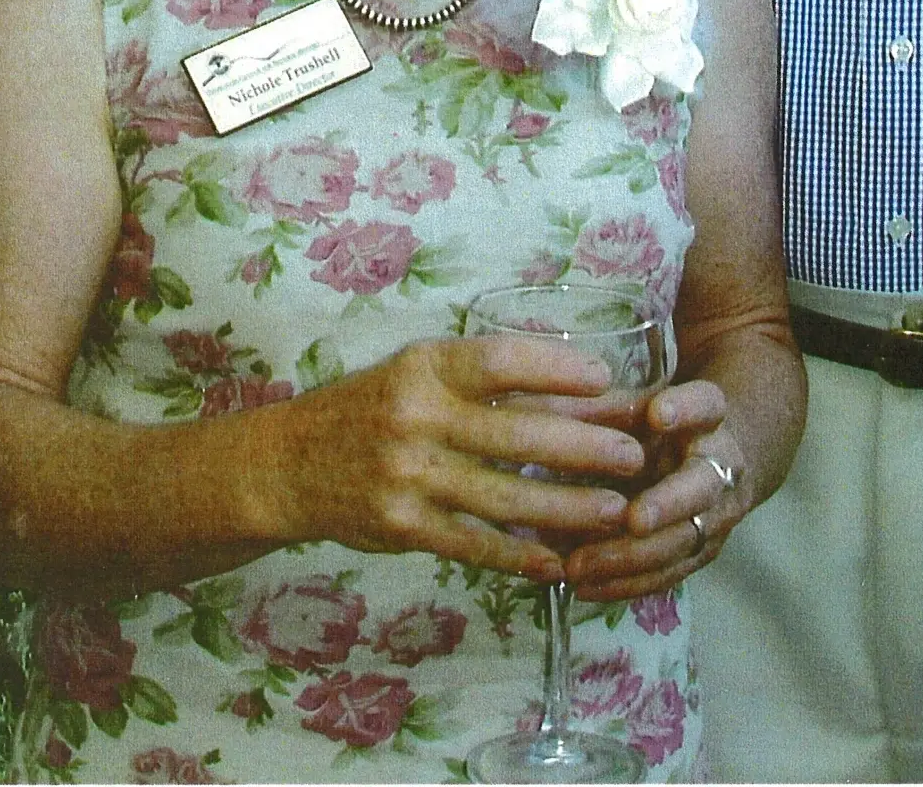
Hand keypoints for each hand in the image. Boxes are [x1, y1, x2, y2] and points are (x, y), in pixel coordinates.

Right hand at [255, 332, 661, 582]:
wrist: (288, 463)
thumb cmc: (369, 408)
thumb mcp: (416, 375)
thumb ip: (482, 384)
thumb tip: (573, 390)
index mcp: (422, 366)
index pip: (499, 360)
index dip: (555, 368)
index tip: (605, 380)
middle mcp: (414, 416)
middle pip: (515, 433)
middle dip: (583, 446)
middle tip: (634, 454)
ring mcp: (407, 475)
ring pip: (504, 496)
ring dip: (567, 507)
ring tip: (616, 510)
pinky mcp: (401, 526)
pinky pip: (472, 544)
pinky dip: (519, 555)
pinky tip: (557, 562)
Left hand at [561, 378, 745, 598]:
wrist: (715, 457)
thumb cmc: (663, 422)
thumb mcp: (637, 403)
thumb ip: (598, 407)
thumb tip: (537, 408)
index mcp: (709, 416)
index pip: (705, 405)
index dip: (684, 409)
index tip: (657, 412)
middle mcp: (722, 467)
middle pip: (701, 488)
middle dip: (667, 505)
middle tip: (631, 519)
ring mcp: (716, 517)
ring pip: (680, 542)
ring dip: (631, 557)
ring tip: (579, 565)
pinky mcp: (700, 555)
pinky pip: (665, 576)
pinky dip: (625, 584)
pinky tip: (584, 587)